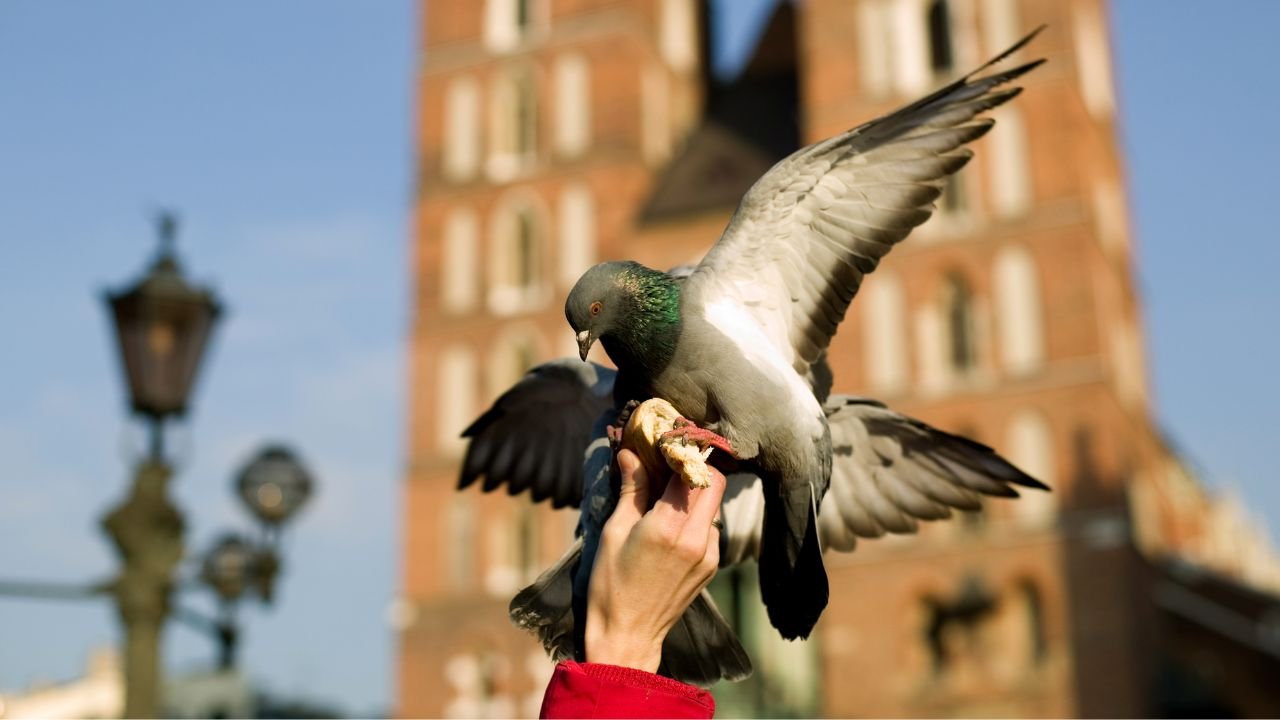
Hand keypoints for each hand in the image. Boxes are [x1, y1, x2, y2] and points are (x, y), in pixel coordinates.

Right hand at [584, 448, 725, 672]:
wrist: (628, 635)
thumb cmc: (611, 585)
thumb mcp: (614, 531)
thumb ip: (630, 489)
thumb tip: (630, 452)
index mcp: (669, 527)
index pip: (691, 473)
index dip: (680, 453)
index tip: (666, 443)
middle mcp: (696, 539)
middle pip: (714, 483)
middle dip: (696, 468)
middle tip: (670, 464)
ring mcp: (708, 554)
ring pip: (713, 506)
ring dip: (695, 493)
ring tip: (665, 495)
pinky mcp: (711, 566)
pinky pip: (709, 528)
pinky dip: (695, 517)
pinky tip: (671, 524)